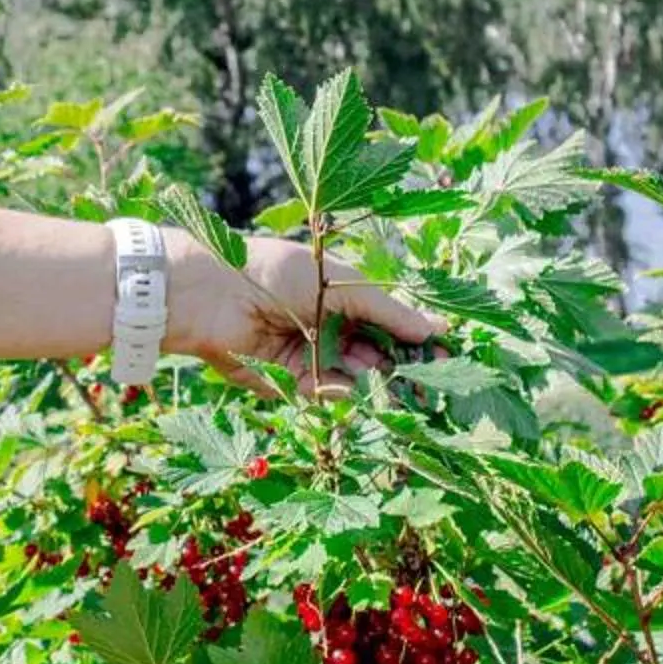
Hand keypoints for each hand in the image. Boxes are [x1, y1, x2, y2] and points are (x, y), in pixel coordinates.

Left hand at [165, 229, 440, 400]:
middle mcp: (328, 327)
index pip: (389, 323)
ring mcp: (309, 355)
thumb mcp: (343, 283)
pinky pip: (322, 391)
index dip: (416, 339)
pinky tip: (352, 385)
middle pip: (375, 355)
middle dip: (401, 368)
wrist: (216, 293)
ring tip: (394, 385)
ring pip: (353, 378)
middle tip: (428, 382)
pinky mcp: (287, 380)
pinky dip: (338, 390)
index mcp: (343, 297)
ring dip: (373, 382)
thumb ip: (388, 311)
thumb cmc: (279, 272)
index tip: (446, 353)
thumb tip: (436, 330)